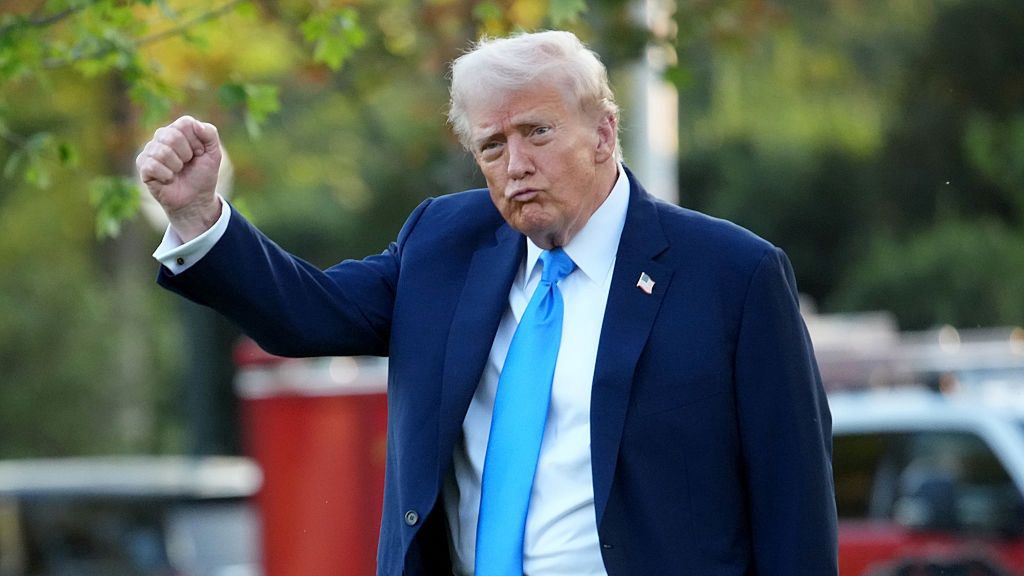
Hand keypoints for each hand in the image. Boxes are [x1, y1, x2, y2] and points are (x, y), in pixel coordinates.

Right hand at [136, 115, 222, 240]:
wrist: (196, 198)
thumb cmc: (202, 174)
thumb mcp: (213, 153)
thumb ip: (210, 133)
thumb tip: (196, 124)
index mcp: (178, 130)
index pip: (185, 123)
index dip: (196, 141)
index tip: (199, 153)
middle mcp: (161, 137)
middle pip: (172, 135)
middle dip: (186, 154)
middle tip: (187, 163)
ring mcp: (150, 151)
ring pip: (162, 151)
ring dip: (177, 166)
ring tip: (178, 171)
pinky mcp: (143, 166)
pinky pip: (152, 165)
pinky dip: (166, 175)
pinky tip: (168, 179)